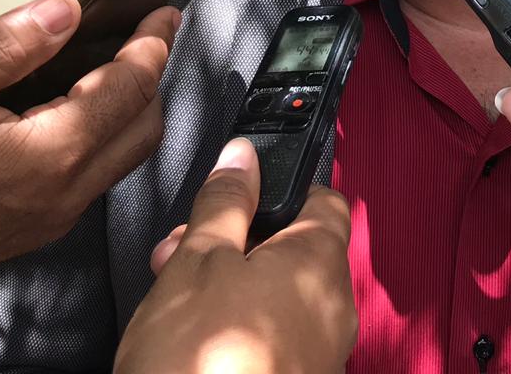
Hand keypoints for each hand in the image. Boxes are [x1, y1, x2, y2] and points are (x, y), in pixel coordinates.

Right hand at [0, 0, 175, 312]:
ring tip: (112, 57)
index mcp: (46, 156)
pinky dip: (104, 132)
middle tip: (143, 29)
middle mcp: (65, 193)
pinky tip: (73, 101)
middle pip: (144, 125)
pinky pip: (95, 174)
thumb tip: (64, 10)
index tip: (162, 10)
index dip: (151, 43)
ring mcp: (54, 217)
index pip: (128, 89)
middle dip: (152, 72)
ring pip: (125, 154)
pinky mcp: (37, 227)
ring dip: (131, 105)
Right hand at [114, 138, 355, 373]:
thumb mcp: (198, 261)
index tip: (236, 190)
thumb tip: (243, 156)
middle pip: (294, 248)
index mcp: (320, 262)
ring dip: (233, 282)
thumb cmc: (199, 361)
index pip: (322, 198)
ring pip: (281, 294)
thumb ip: (225, 201)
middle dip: (237, 240)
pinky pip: (277, 336)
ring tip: (176, 295)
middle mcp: (334, 307)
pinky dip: (241, 324)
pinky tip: (196, 335)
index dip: (278, 187)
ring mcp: (322, 352)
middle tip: (184, 249)